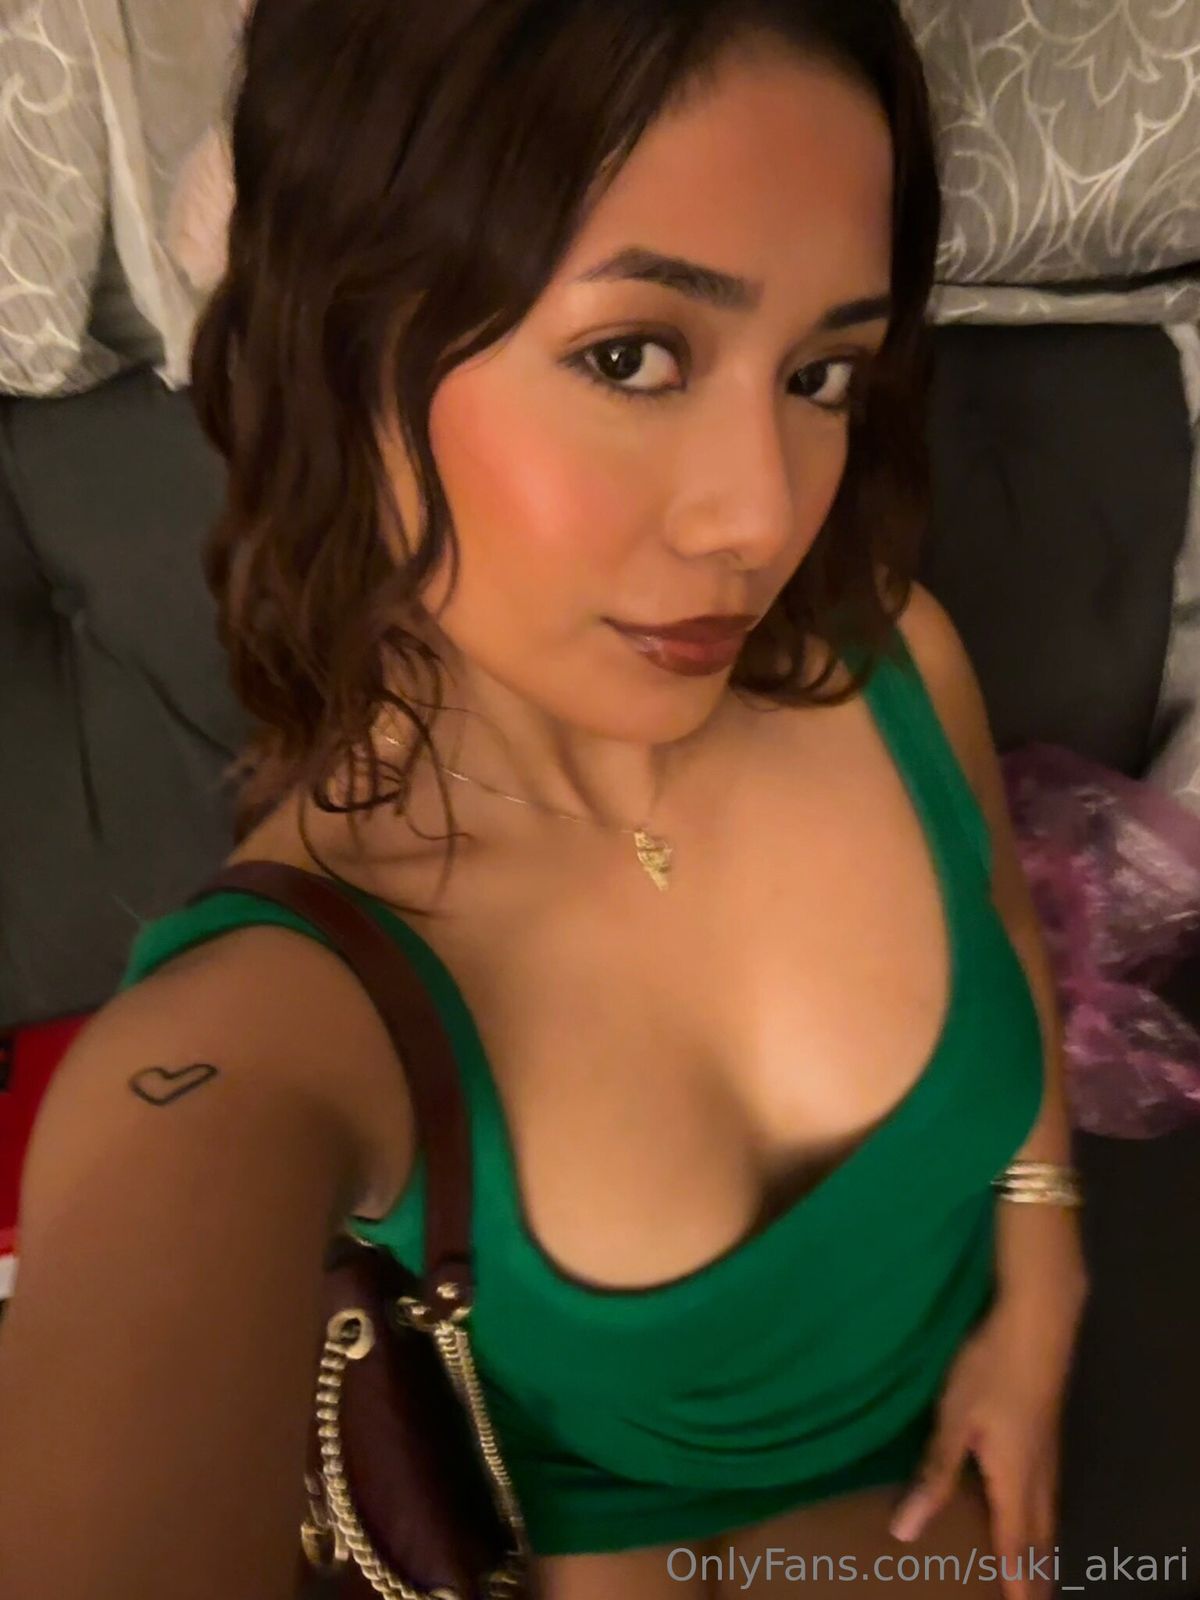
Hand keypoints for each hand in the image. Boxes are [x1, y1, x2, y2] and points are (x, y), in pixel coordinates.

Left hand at [887, 1289, 1084, 1599]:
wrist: (1037, 1320)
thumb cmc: (989, 1368)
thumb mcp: (954, 1420)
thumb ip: (933, 1474)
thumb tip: (907, 1531)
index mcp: (1014, 1478)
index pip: (1016, 1544)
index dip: (1017, 1580)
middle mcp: (1038, 1472)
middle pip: (1040, 1535)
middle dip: (1036, 1570)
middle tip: (1033, 1599)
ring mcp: (1048, 1448)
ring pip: (1049, 1511)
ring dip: (1043, 1544)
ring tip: (1038, 1566)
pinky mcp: (1048, 1428)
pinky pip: (1050, 1490)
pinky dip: (1045, 1515)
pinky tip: (1037, 1504)